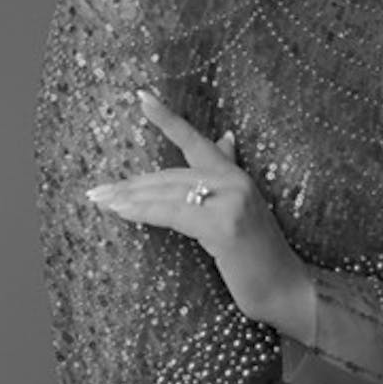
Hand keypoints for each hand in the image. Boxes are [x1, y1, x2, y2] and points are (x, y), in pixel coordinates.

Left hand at [86, 90, 315, 342]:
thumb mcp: (244, 208)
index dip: (167, 118)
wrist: (285, 287)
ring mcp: (230, 202)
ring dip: (129, 199)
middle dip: (132, 183)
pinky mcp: (223, 225)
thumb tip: (224, 138)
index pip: (196, 140)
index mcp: (236, 175)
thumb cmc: (258, 254)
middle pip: (171, 175)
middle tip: (98, 191)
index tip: (141, 96)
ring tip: (101, 201)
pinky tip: (123, 213)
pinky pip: (173, 214)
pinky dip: (144, 212)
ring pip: (167, 193)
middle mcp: (234, 181)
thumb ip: (229, 173)